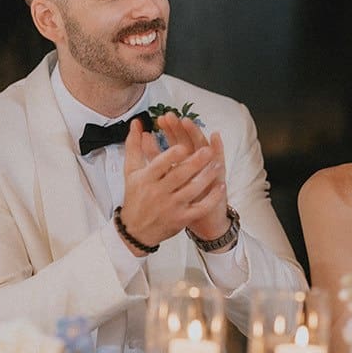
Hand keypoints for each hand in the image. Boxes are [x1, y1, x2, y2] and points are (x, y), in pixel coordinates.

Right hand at [117, 118, 223, 252]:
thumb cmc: (135, 196)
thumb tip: (137, 122)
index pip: (159, 165)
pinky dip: (212, 198)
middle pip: (179, 176)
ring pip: (192, 190)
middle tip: (208, 151)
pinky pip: (200, 208)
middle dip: (194, 163)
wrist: (136, 230)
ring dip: (206, 177)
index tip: (183, 146)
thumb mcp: (131, 171)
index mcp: (146, 179)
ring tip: (217, 165)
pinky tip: (221, 186)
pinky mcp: (181, 218)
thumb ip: (134, 145)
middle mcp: (158, 192)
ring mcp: (171, 207)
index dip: (171, 156)